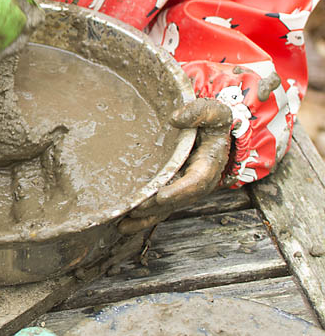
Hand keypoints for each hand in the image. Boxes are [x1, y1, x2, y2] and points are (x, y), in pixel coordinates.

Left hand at [119, 98, 232, 233]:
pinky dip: (143, 217)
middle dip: (156, 208)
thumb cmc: (210, 121)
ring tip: (123, 224)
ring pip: (166, 209)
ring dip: (145, 218)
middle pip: (177, 201)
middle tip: (133, 209)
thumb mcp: (213, 111)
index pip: (195, 182)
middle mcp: (197, 182)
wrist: (210, 132)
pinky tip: (123, 224)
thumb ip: (199, 112)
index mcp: (208, 164)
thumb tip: (176, 118)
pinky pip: (158, 208)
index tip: (160, 196)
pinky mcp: (172, 190)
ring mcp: (183, 189)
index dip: (179, 191)